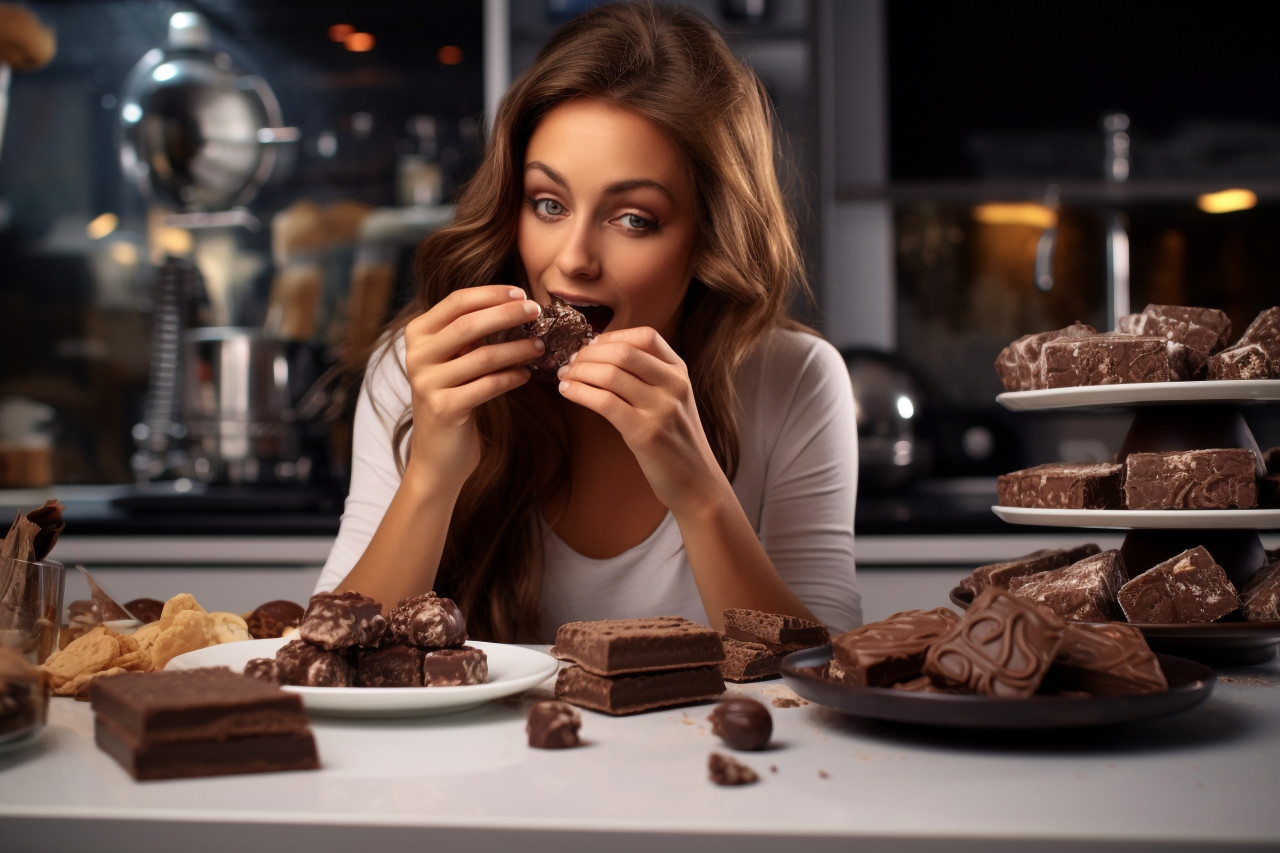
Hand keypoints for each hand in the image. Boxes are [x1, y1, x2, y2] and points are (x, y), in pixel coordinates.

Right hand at [403, 285, 542, 488]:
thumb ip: (471, 334)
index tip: (522, 294)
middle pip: (469, 324)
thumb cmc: (454, 398)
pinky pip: (488, 385)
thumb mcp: (454, 360)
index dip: (492, 294)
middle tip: (537, 312)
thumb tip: (517, 304)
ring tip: (540, 347)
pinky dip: (512, 377)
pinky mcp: (444, 408)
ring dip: (517, 349)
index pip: (457, 302)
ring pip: (483, 356)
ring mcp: (427, 383)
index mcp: (417, 335)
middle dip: (508, 314)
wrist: (437, 455)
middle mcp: (416, 356)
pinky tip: (526, 375)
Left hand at [554, 327, 723, 513]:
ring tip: (564, 376)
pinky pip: (604, 402)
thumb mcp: (672, 400)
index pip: (646, 336)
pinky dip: (579, 392)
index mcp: (680, 372)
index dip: (613, 336)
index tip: (591, 346)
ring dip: (579, 372)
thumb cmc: (675, 440)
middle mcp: (674, 385)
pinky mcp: (645, 433)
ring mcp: (662, 409)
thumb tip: (601, 354)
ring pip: (610, 375)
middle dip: (588, 354)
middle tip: (570, 362)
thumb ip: (648, 376)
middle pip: (623, 352)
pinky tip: (567, 392)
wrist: (696, 482)